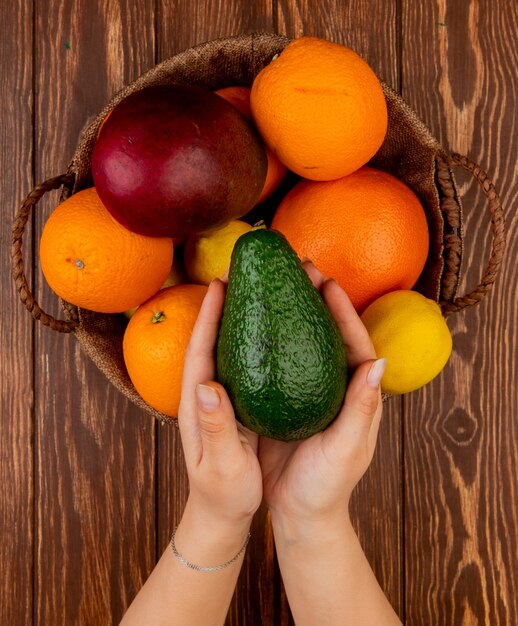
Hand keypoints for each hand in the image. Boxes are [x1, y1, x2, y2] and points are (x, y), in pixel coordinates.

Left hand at [177, 279, 262, 541]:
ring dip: (244, 315)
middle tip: (246, 270)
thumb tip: (207, 385)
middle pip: (216, 338)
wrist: (221, 514)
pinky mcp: (239, 404)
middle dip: (228, 302)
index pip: (200, 350)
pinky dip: (259, 338)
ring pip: (233, 347)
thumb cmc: (222, 493)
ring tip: (264, 286)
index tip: (221, 282)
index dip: (208, 315)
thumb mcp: (221, 465)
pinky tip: (279, 327)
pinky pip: (249, 363)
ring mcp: (222, 397)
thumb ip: (215, 427)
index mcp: (197, 404)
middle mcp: (206, 393)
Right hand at [259, 260, 385, 526]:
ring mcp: (305, 390)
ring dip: (289, 311)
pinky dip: (266, 338)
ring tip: (274, 282)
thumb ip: (362, 408)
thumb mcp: (347, 448)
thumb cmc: (328, 484)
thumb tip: (378, 360)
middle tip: (298, 267)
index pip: (352, 341)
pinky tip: (250, 321)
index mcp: (354, 393)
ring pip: (298, 342)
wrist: (299, 513)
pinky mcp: (281, 399)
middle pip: (324, 332)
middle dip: (314, 298)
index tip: (326, 280)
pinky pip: (274, 362)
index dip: (341, 309)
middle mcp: (330, 385)